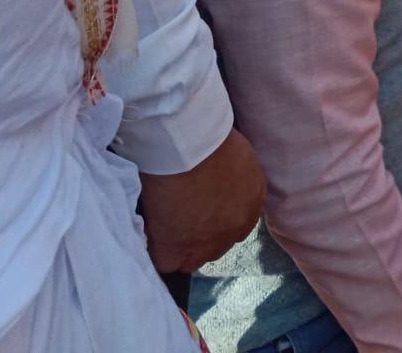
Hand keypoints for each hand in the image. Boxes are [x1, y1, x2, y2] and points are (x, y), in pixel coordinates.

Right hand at [136, 128, 266, 272]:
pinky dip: (154, 251)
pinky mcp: (176, 248)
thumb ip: (234, 178)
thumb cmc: (211, 139)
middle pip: (216, 248)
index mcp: (253, 199)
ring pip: (191, 261)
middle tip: (178, 224)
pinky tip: (147, 235)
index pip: (237, 227)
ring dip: (177, 249)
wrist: (188, 147)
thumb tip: (217, 185)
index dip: (216, 226)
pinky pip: (164, 263)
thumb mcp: (237, 157)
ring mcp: (207, 242)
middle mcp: (236, 226)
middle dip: (199, 240)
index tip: (200, 219)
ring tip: (160, 230)